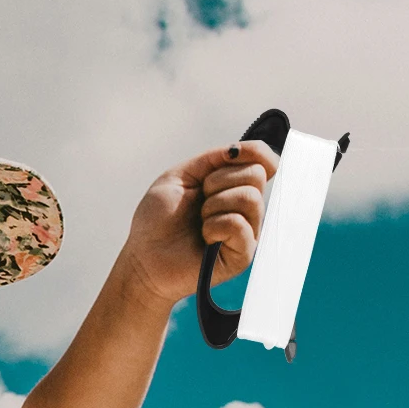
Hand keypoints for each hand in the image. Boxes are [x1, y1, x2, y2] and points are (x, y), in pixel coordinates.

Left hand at [119, 139, 279, 306]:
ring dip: (215, 204)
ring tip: (200, 220)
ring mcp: (247, 231)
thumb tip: (242, 149)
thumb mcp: (180, 176)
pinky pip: (239, 225)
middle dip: (220, 180)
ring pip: (250, 198)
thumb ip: (213, 159)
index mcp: (232, 186)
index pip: (264, 160)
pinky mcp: (243, 254)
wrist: (144, 258)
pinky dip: (215, 225)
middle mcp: (245, 208)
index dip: (255, 152)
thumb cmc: (157, 220)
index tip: (231, 155)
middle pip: (256, 174)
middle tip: (201, 199)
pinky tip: (205, 237)